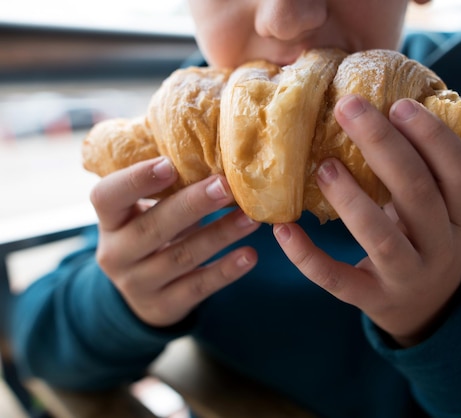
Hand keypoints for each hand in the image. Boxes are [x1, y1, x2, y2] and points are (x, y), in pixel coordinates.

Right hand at [90, 157, 260, 326]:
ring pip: (181, 257)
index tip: (168, 163)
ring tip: (251, 218)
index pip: (107, 196)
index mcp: (109, 220)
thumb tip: (211, 140)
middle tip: (226, 186)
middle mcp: (116, 253)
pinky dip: (225, 271)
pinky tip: (250, 255)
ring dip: (220, 235)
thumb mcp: (144, 211)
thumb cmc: (151, 233)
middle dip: (192, 205)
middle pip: (153, 228)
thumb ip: (165, 186)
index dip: (135, 180)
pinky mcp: (164, 306)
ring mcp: (137, 284)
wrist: (142, 294)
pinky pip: (198, 287)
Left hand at [273, 95, 460, 346]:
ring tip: (322, 166)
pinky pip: (337, 280)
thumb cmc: (423, 240)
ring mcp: (407, 277)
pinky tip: (284, 229)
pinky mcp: (373, 299)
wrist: (429, 310)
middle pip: (418, 194)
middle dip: (383, 146)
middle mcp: (440, 246)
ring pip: (381, 239)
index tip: (399, 103)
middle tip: (347, 107)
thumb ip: (419, 171)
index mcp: (459, 215)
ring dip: (350, 199)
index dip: (434, 136)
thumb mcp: (437, 209)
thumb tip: (376, 108)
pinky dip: (308, 256)